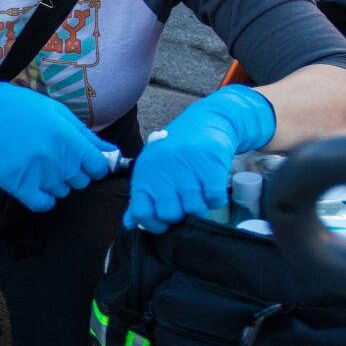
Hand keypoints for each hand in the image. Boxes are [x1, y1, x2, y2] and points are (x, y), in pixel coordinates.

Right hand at [0, 78, 110, 212]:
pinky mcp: (20, 186)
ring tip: (40, 164)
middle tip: (54, 157)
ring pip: (62, 192)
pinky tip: (36, 184)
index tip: (85, 161)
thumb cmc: (28, 110)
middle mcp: (58, 160)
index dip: (94, 166)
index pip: (99, 168)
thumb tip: (114, 153)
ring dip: (55, 182)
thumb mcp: (62, 115)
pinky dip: (43, 198)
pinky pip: (43, 204)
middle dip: (73, 172)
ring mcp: (39, 175)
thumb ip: (89, 137)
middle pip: (81, 182)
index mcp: (71, 141)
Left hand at [124, 85, 275, 232]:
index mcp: (144, 173)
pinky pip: (214, 200)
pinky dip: (216, 199)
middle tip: (185, 204)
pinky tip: (211, 187)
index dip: (153, 225)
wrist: (207, 121)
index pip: (142, 212)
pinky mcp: (210, 167)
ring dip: (200, 207)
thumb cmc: (176, 150)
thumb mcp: (153, 169)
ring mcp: (187, 169)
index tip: (164, 223)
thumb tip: (129, 224)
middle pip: (170, 215)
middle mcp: (163, 171)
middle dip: (180, 216)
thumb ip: (142, 197)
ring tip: (200, 193)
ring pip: (195, 210)